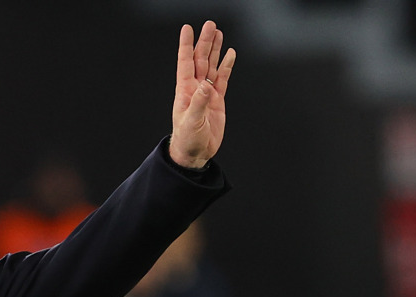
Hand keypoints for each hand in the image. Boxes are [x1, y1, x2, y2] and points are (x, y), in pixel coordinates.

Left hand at [169, 20, 235, 168]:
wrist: (195, 153)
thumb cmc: (187, 140)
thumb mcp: (192, 122)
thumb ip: (200, 103)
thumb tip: (206, 86)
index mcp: (186, 91)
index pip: (186, 63)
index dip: (186, 46)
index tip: (187, 29)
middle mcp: (196, 89)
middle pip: (201, 60)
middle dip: (205, 42)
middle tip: (210, 25)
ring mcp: (207, 93)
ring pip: (211, 66)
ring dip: (215, 50)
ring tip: (218, 33)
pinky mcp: (217, 100)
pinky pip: (222, 79)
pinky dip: (226, 66)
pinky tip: (229, 54)